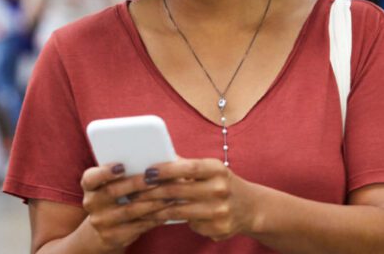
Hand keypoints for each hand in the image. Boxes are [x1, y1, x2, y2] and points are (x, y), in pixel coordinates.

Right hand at [80, 163, 169, 249]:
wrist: (106, 227)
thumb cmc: (118, 195)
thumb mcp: (114, 183)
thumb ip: (128, 170)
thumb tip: (157, 157)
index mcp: (90, 185)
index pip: (91, 177)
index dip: (105, 172)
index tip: (122, 167)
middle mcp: (91, 203)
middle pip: (112, 192)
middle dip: (135, 183)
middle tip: (155, 177)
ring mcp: (100, 221)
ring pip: (129, 210)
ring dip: (151, 202)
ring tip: (169, 195)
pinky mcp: (112, 236)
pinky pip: (136, 226)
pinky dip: (153, 218)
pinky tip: (166, 212)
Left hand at [133, 158, 257, 241]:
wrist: (251, 207)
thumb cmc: (221, 183)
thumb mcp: (210, 170)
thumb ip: (185, 165)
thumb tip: (157, 155)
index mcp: (217, 170)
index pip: (189, 168)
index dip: (166, 169)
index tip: (147, 171)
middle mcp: (220, 190)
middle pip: (179, 191)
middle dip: (152, 191)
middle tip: (133, 191)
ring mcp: (220, 211)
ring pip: (179, 211)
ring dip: (155, 209)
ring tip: (139, 206)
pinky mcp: (218, 229)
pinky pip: (188, 225)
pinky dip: (173, 222)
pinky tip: (159, 218)